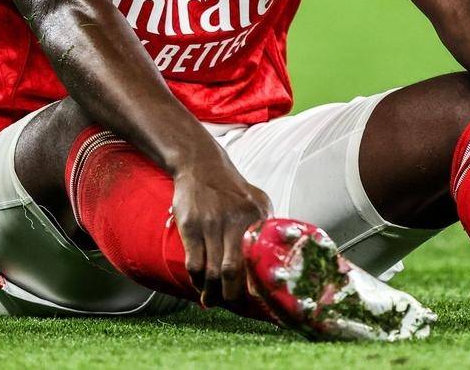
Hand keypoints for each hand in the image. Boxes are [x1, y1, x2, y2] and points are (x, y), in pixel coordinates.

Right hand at [171, 152, 271, 305]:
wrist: (201, 165)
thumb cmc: (232, 188)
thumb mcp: (257, 201)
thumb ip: (267, 226)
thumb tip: (279, 255)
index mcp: (256, 217)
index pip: (258, 259)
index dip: (257, 284)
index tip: (257, 299)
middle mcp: (234, 221)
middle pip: (233, 271)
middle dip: (232, 295)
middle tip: (231, 304)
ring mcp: (210, 224)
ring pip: (211, 271)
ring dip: (212, 292)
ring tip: (212, 300)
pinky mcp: (190, 226)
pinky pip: (194, 262)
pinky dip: (196, 279)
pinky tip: (199, 284)